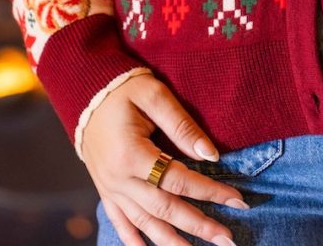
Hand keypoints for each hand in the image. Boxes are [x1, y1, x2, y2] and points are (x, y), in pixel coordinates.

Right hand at [79, 73, 248, 245]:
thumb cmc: (122, 91)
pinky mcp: (106, 192)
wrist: (85, 94)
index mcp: (131, 153)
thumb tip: (211, 155)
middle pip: (164, 209)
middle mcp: (119, 178)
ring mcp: (110, 189)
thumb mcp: (153, 95)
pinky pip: (121, 223)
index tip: (238, 201)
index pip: (178, 179)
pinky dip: (135, 241)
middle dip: (198, 225)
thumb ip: (182, 125)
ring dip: (173, 242)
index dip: (210, 191)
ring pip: (145, 223)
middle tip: (227, 239)